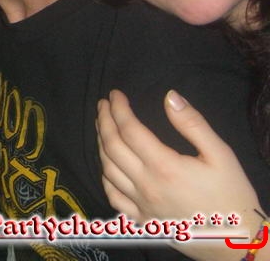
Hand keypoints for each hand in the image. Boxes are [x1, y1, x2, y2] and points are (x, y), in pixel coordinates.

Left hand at [97, 89, 263, 260]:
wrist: (236, 242)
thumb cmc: (231, 195)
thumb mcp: (221, 155)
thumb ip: (193, 124)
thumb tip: (170, 96)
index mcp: (164, 167)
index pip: (129, 129)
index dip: (119, 108)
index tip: (114, 94)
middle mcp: (146, 185)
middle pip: (112, 146)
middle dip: (104, 120)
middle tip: (103, 104)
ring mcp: (140, 205)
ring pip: (107, 169)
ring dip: (100, 143)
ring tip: (102, 125)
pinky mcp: (140, 221)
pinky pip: (112, 196)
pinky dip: (104, 176)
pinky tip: (106, 164)